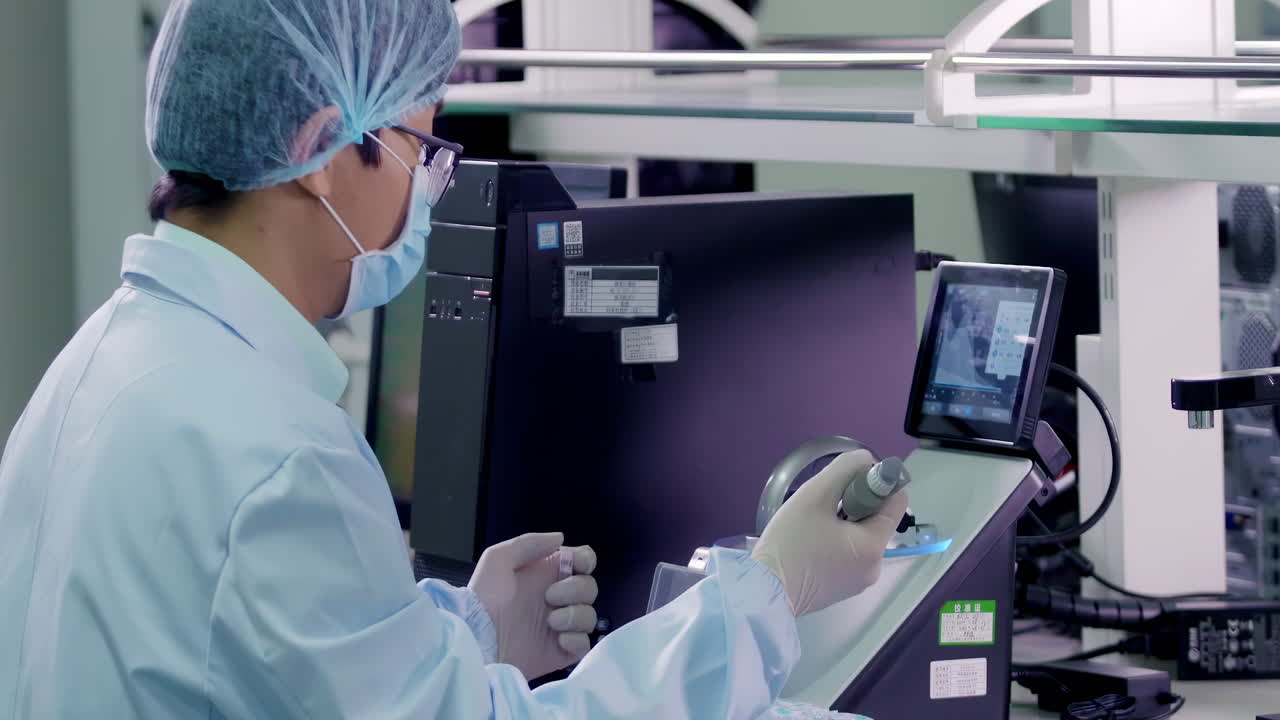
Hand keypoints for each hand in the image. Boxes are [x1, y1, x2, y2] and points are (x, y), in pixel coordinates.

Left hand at [468, 533, 598, 678]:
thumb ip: (529, 543)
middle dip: (575, 590)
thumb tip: (561, 538)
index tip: (577, 566)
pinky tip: (558, 640)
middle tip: (549, 597)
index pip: (582, 561)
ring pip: (589, 615)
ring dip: (575, 616)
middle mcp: (557, 598)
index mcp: (546, 574)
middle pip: (589, 587)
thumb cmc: (483, 599)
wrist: (478, 641)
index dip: (586, 560)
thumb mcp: (497, 559)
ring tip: (550, 622)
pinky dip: (576, 640)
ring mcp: (561, 626)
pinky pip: (584, 643)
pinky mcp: (562, 651)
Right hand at [751, 450, 906, 615]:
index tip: (848, 480)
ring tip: (811, 523)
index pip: (896, 502)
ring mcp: (857, 582)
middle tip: (822, 502)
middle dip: (853, 503)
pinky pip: (848, 555)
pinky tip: (810, 542)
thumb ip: (844, 470)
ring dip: (842, 522)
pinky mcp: (841, 590)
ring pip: (859, 537)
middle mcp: (873, 568)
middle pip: (876, 520)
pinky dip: (835, 542)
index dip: (877, 482)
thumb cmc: (790, 543)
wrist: (761, 592)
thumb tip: (866, 460)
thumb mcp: (815, 496)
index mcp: (873, 546)